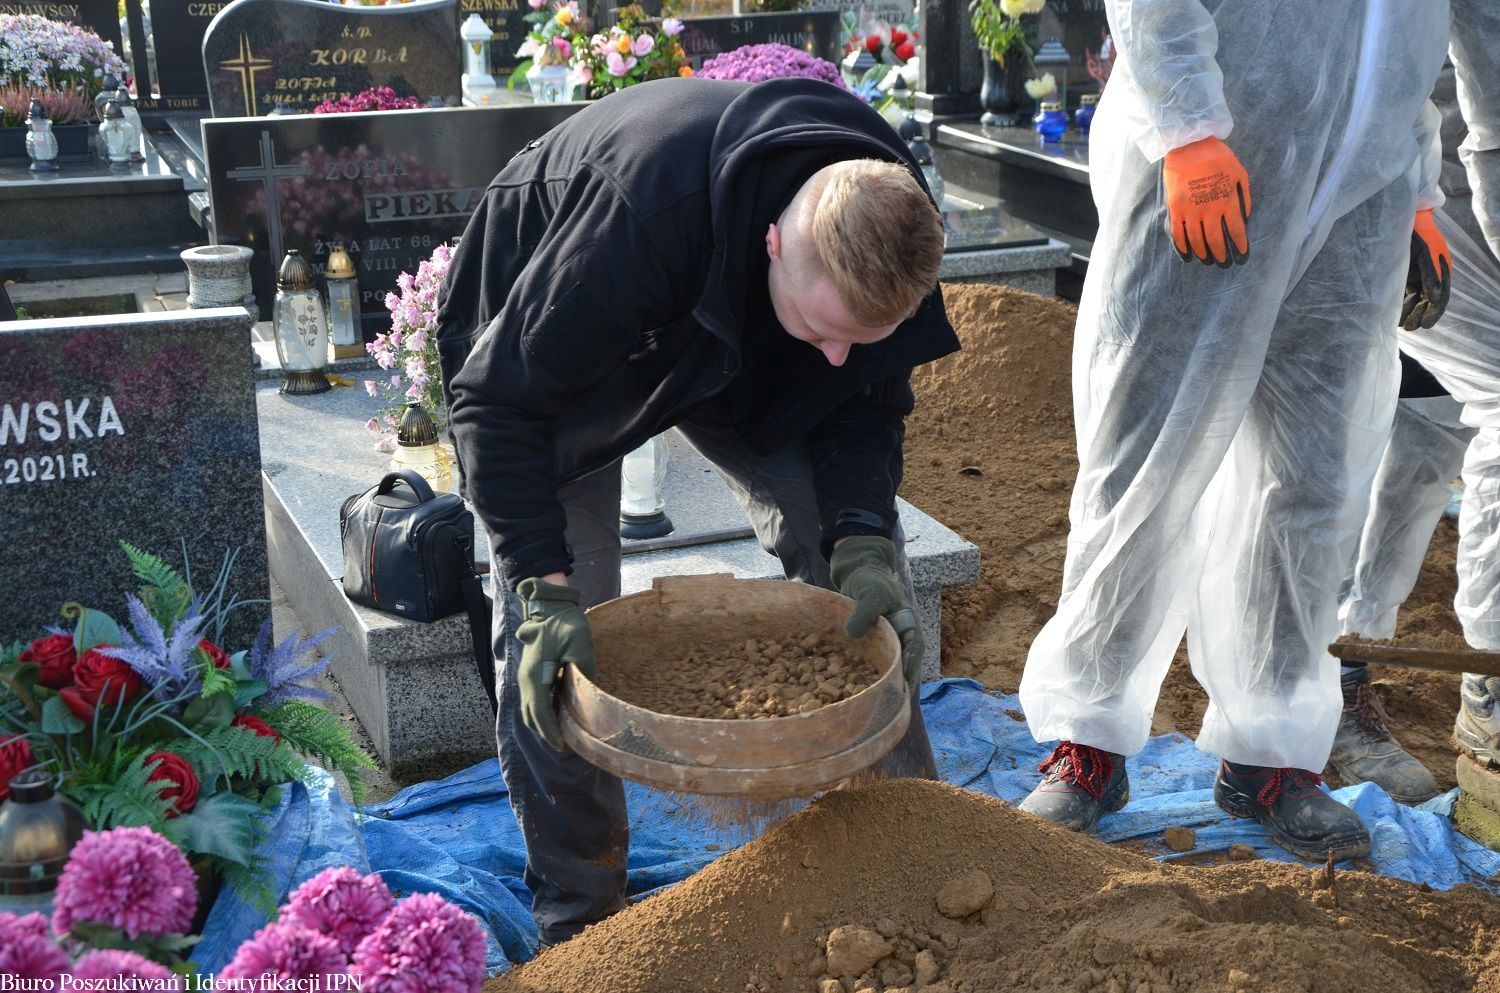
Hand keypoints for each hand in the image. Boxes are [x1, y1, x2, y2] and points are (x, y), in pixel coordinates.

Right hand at [515, 578, 595, 750]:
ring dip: (539, 723)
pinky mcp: (528, 671)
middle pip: (530, 714)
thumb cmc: (566, 625)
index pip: (539, 712)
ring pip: (527, 707)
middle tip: (563, 744)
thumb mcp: (580, 647)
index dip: (550, 731)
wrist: (550, 605)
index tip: (562, 744)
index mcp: (535, 674)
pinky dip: (537, 711)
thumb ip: (583, 672)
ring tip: (557, 734)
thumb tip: (588, 695)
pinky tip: (553, 714)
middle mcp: (525, 678)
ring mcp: (524, 674)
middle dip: (544, 732)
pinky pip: (529, 698)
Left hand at [829, 536, 924, 687]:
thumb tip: (852, 633)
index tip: (906, 681)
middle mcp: (902, 635)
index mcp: (908, 622)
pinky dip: (872, 674)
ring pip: (892, 663)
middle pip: (907, 661)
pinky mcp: (875, 644)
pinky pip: (877, 661)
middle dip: (902, 680)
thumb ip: (864, 610)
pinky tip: (863, 689)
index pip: (915, 646)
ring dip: (888, 680)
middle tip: (896, 702)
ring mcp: (890, 641)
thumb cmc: (869, 581)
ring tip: (882, 703)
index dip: (911, 664)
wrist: (859, 574)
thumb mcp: (869, 592)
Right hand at [1162, 136, 1251, 266]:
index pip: (1236, 230)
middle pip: (1216, 240)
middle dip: (1221, 254)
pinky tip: (1187, 253)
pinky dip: (1182, 245)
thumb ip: (1245, 196)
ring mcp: (1191, 210)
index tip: (1242, 255)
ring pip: (1197, 239)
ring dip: (1202, 252)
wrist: (1190, 146)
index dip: (1240, 245)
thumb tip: (1246, 217)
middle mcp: (1210, 209)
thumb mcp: (1240, 173)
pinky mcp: (1176, 208)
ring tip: (1207, 259)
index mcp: (1228, 201)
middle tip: (1224, 263)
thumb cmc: (1218, 157)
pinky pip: (1178, 232)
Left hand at [1401, 208, 1450, 330]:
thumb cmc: (1418, 234)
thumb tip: (1435, 299)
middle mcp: (1430, 276)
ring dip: (1408, 312)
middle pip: (1427, 301)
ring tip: (1400, 324)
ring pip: (1414, 300)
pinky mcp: (1403, 275)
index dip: (1433, 313)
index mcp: (1441, 270)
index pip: (1440, 297)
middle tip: (1410, 328)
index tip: (1425, 325)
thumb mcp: (1425, 253)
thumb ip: (1430, 275)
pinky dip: (1400, 304)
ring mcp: (1416, 276)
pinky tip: (1393, 315)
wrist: (1404, 219)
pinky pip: (1404, 294)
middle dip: (1419, 315)